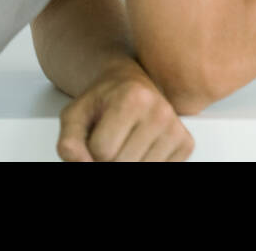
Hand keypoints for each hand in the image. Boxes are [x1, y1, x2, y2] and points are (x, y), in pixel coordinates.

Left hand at [56, 62, 194, 161]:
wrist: (129, 84)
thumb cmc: (102, 101)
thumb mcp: (75, 114)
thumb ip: (69, 142)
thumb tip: (83, 163)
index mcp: (133, 98)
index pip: (102, 151)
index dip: (91, 148)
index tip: (96, 131)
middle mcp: (160, 111)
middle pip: (121, 163)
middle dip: (107, 158)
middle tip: (110, 137)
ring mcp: (176, 128)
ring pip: (140, 170)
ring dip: (125, 162)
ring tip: (125, 142)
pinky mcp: (186, 143)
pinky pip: (159, 171)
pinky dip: (144, 165)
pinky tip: (141, 148)